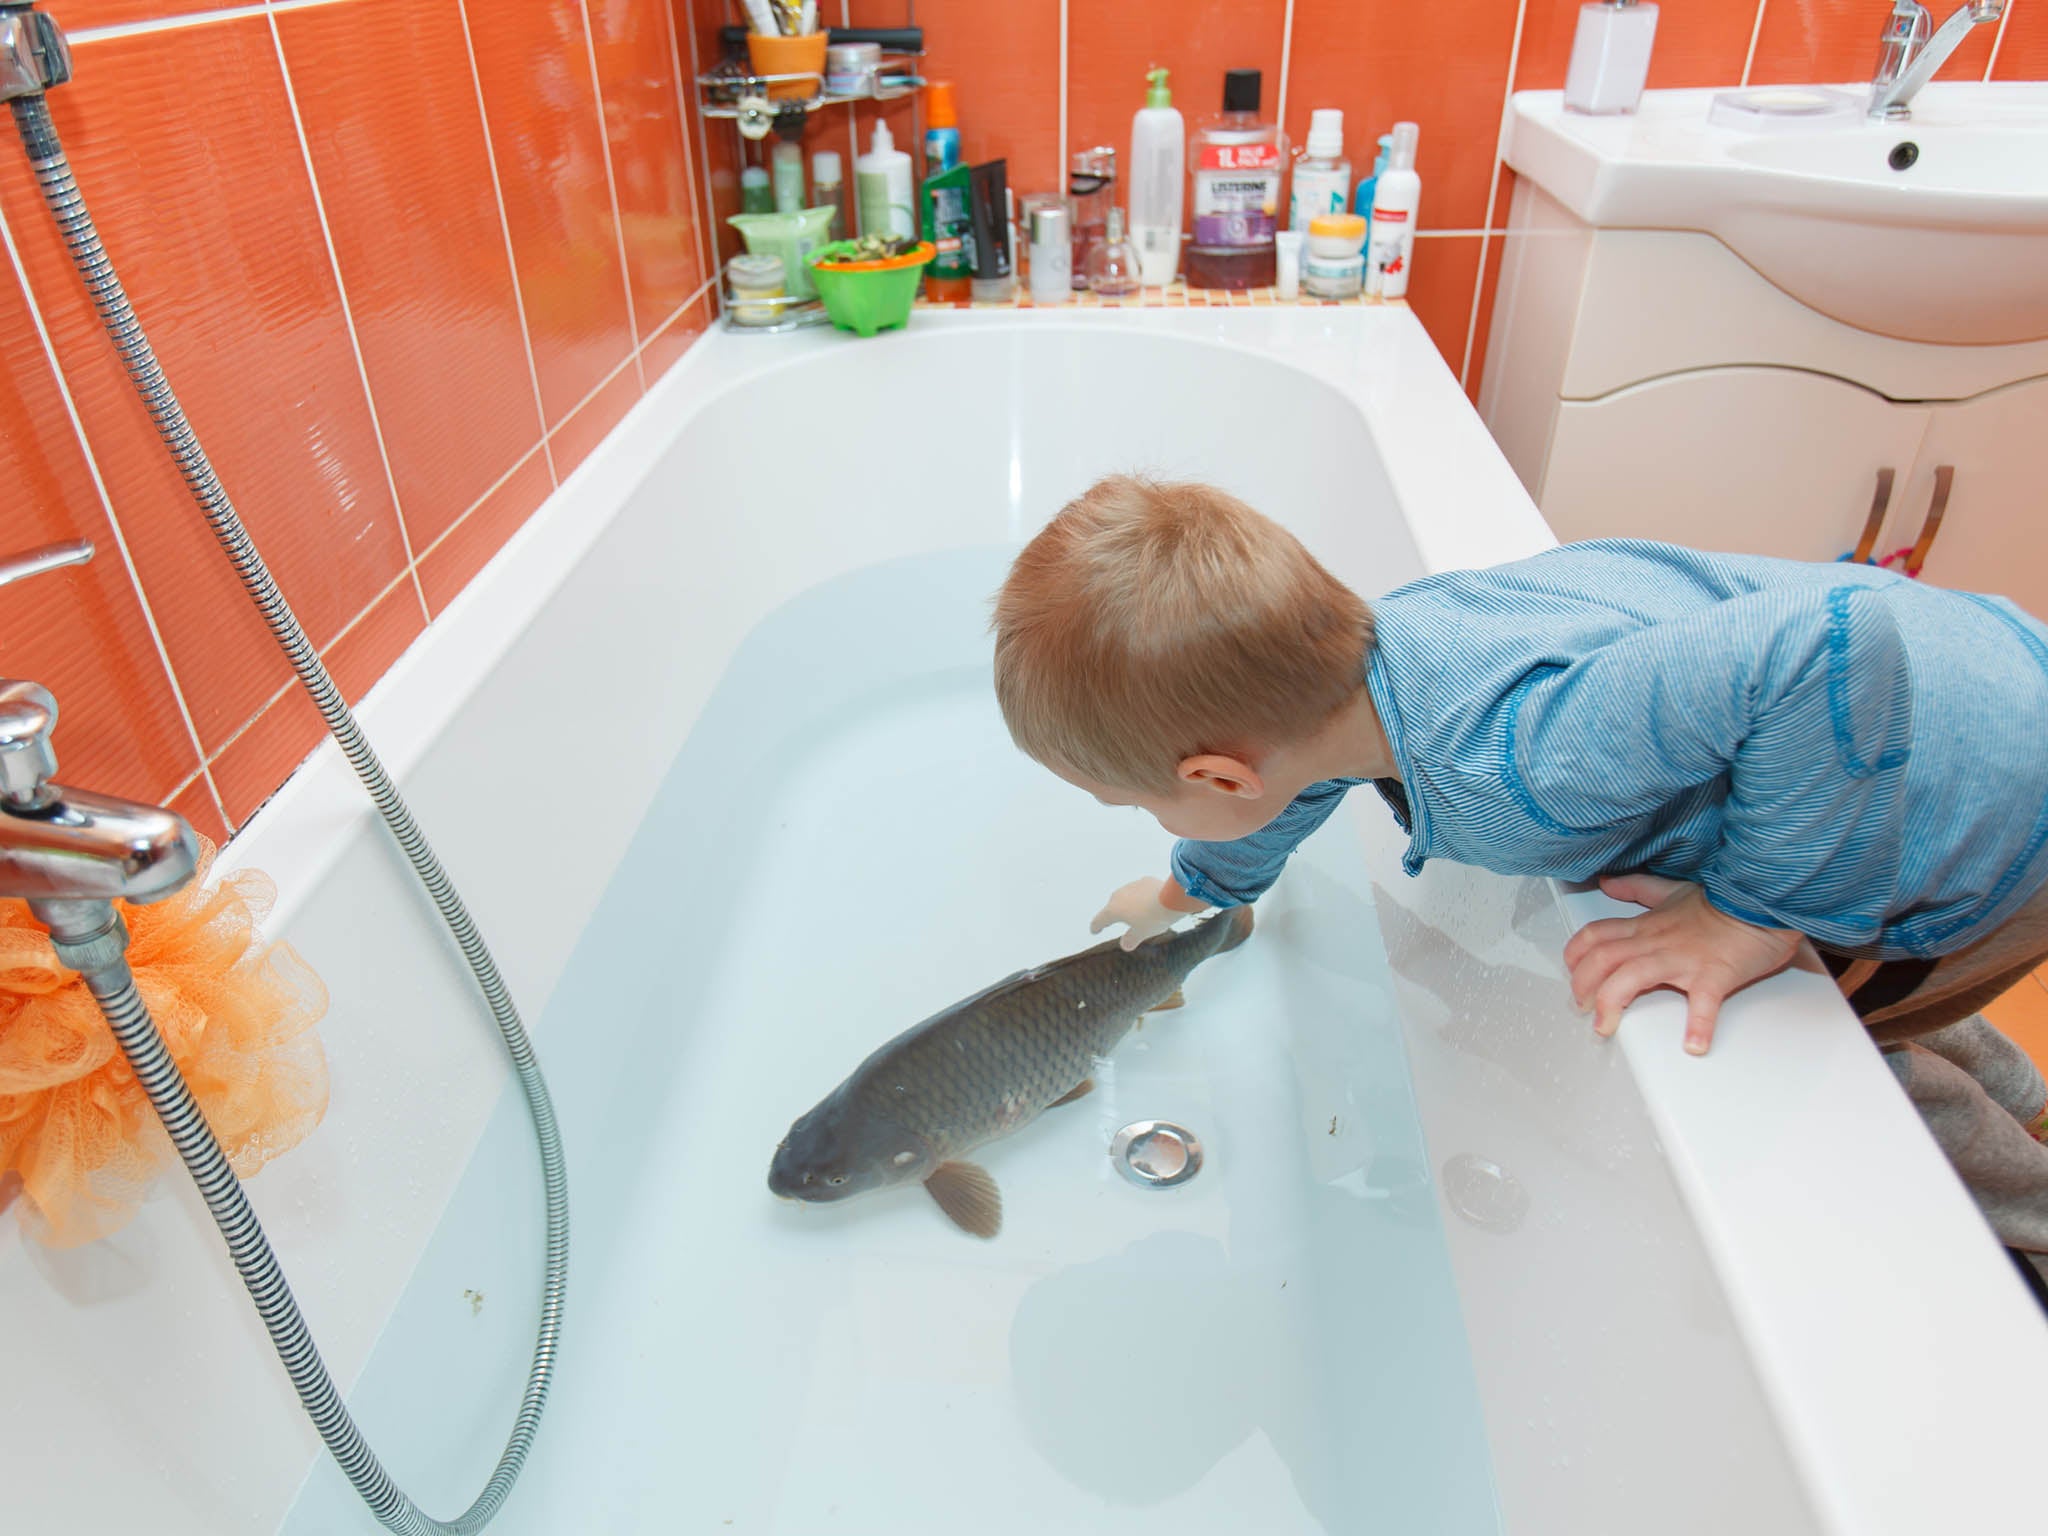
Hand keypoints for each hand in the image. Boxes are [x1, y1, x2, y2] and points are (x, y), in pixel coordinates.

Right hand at [1091, 876, 1205, 951]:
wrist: (1172, 899)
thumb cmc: (1153, 918)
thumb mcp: (1141, 933)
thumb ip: (1131, 940)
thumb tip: (1125, 945)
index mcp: (1114, 910)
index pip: (1099, 920)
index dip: (1096, 927)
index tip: (1094, 930)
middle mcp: (1119, 895)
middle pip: (1113, 906)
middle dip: (1115, 914)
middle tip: (1117, 921)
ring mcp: (1132, 885)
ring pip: (1127, 896)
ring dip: (1129, 904)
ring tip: (1140, 913)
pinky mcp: (1146, 881)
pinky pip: (1140, 891)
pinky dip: (1142, 897)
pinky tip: (1151, 902)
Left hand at [1563, 873, 1799, 1055]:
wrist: (1762, 901)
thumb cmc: (1722, 902)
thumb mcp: (1673, 890)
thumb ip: (1638, 888)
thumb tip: (1609, 883)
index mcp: (1646, 926)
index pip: (1595, 936)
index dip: (1575, 957)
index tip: (1571, 975)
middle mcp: (1656, 942)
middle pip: (1602, 959)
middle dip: (1581, 986)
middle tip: (1581, 1009)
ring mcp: (1683, 959)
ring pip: (1632, 976)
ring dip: (1611, 1004)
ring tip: (1606, 1027)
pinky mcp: (1715, 975)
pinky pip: (1703, 1002)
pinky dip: (1699, 1026)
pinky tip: (1694, 1045)